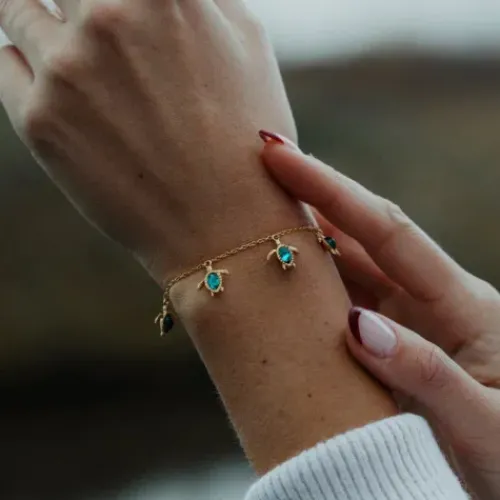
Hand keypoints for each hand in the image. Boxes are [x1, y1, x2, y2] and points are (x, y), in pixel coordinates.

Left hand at [0, 1, 296, 282]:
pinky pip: (6, 64)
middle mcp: (107, 16)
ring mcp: (66, 69)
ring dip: (36, 17)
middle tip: (81, 19)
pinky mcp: (39, 122)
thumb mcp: (248, 46)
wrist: (226, 228)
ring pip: (16, 8)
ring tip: (64, 44)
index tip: (103, 6)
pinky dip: (22, 62)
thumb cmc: (248, 138)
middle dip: (72, 2)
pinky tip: (57, 82)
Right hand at [260, 137, 499, 496]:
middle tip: (263, 165)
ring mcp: (406, 320)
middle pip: (362, 234)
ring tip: (260, 216)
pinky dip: (310, 284)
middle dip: (313, 196)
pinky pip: (342, 300)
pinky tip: (284, 276)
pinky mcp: (389, 341)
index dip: (331, 190)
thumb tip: (357, 327)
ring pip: (348, 266)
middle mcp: (429, 300)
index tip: (281, 155)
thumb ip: (426, 374)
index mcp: (461, 305)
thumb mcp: (482, 422)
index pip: (386, 230)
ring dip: (306, 239)